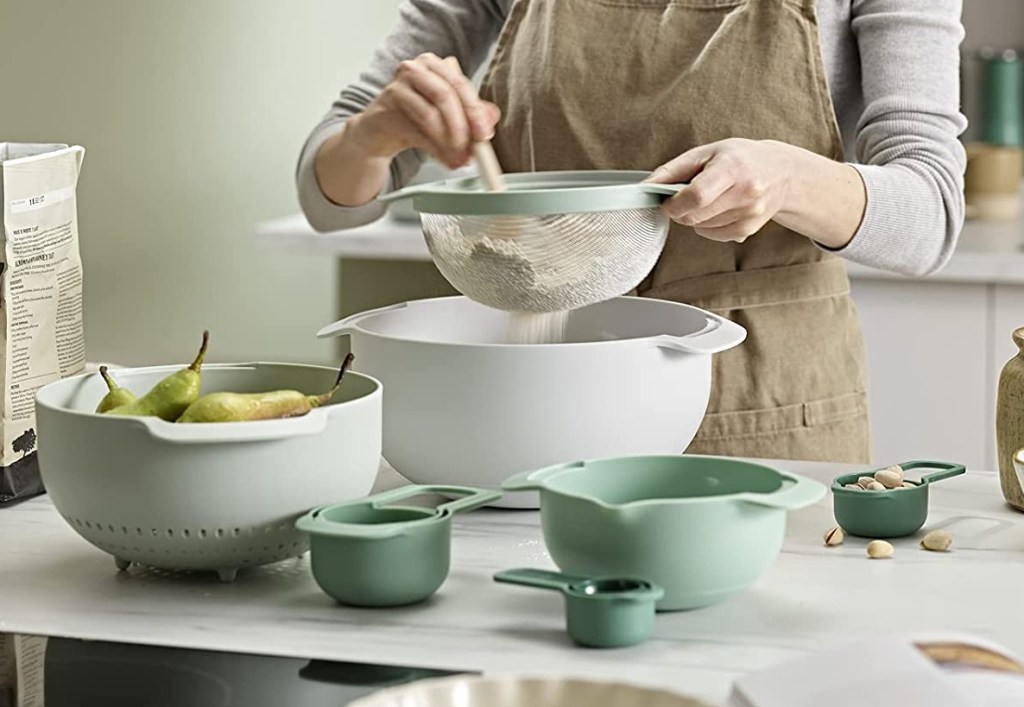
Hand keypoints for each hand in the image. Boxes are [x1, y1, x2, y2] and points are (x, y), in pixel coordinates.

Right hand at [348, 52, 500, 168]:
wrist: (381, 131)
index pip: (461, 85)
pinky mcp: (388, 102)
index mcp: (438, 66)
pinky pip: (415, 128)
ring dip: (447, 142)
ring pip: (431, 113)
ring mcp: (400, 82)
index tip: (484, 135)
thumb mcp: (450, 117)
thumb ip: (472, 115)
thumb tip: (491, 118)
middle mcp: (419, 67)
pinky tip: (441, 158)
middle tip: (470, 150)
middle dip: (462, 127)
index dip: (476, 112)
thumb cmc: (416, 119)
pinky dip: (432, 148)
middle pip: (446, 95)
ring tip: (456, 159)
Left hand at [647, 139, 793, 242]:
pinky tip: (718, 209)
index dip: (674, 204)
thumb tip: (644, 188)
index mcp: (733, 169)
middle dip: (679, 211)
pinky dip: (706, 226)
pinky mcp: (749, 230)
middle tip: (682, 199)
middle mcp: (745, 193)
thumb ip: (672, 170)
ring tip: (708, 199)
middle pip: (695, 216)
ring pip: (701, 228)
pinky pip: (713, 236)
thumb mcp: (706, 152)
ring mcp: (749, 214)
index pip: (697, 196)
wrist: (781, 172)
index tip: (666, 201)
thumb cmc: (739, 158)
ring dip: (694, 217)